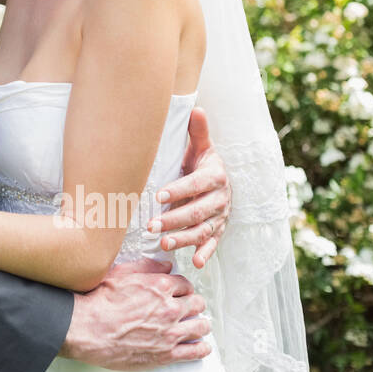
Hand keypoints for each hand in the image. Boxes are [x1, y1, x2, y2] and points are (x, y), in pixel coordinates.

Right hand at [60, 259, 212, 369]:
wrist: (88, 329)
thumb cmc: (99, 302)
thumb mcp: (120, 274)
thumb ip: (146, 267)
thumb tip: (164, 264)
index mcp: (160, 286)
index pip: (186, 284)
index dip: (183, 288)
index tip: (181, 293)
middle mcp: (170, 308)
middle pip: (197, 303)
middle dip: (194, 304)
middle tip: (189, 308)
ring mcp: (170, 332)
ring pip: (201, 326)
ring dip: (200, 325)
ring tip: (197, 326)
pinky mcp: (167, 353)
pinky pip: (196, 351)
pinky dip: (201, 348)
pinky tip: (200, 346)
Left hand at [145, 107, 230, 267]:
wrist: (222, 181)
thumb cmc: (203, 162)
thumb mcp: (202, 147)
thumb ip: (198, 132)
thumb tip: (196, 109)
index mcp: (215, 176)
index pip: (196, 184)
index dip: (179, 190)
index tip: (159, 195)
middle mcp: (220, 199)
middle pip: (197, 211)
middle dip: (174, 219)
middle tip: (151, 226)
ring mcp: (220, 216)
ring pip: (202, 230)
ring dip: (184, 239)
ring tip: (162, 244)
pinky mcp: (219, 230)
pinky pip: (213, 244)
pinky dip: (206, 254)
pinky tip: (195, 263)